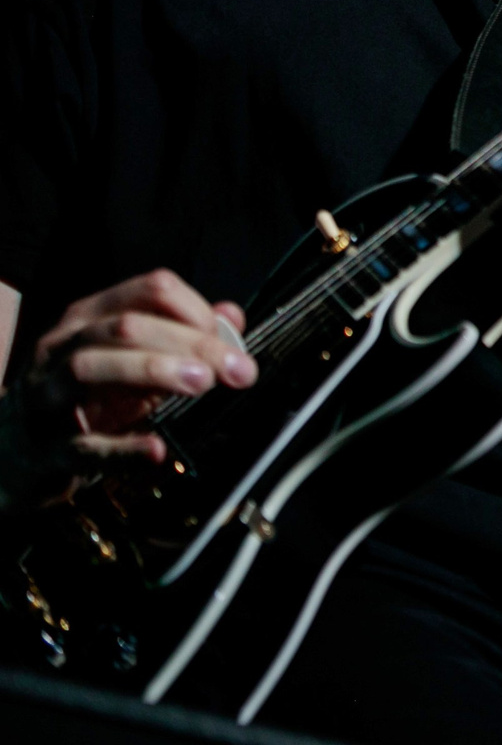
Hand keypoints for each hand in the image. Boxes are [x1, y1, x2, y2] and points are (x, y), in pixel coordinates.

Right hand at [28, 270, 258, 462]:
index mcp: (90, 318)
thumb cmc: (84, 397)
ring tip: (201, 384)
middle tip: (236, 369)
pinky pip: (83, 444)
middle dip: (192, 344)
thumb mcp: (133, 358)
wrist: (16, 453)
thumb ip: (183, 335)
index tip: (231, 341)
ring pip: (92, 366)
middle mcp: (63, 346)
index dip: (198, 311)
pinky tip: (156, 448)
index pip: (149, 291)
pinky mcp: (46, 447)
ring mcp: (47, 394)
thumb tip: (231, 315)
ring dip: (154, 370)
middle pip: (128, 327)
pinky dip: (123, 447)